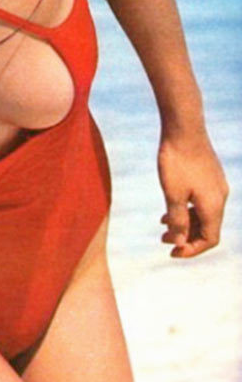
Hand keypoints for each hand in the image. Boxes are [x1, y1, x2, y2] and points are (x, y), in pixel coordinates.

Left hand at [157, 125, 228, 257]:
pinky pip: (201, 202)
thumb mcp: (172, 195)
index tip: (172, 252)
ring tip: (162, 227)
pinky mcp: (210, 177)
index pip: (209, 239)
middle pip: (207, 229)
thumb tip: (180, 243)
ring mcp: (216, 186)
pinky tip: (167, 211)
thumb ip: (177, 221)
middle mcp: (219, 197)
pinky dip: (187, 211)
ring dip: (185, 225)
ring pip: (203, 215)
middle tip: (163, 241)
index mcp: (213, 205)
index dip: (191, 250)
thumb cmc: (176, 162)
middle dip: (186, 238)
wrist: (184, 128)